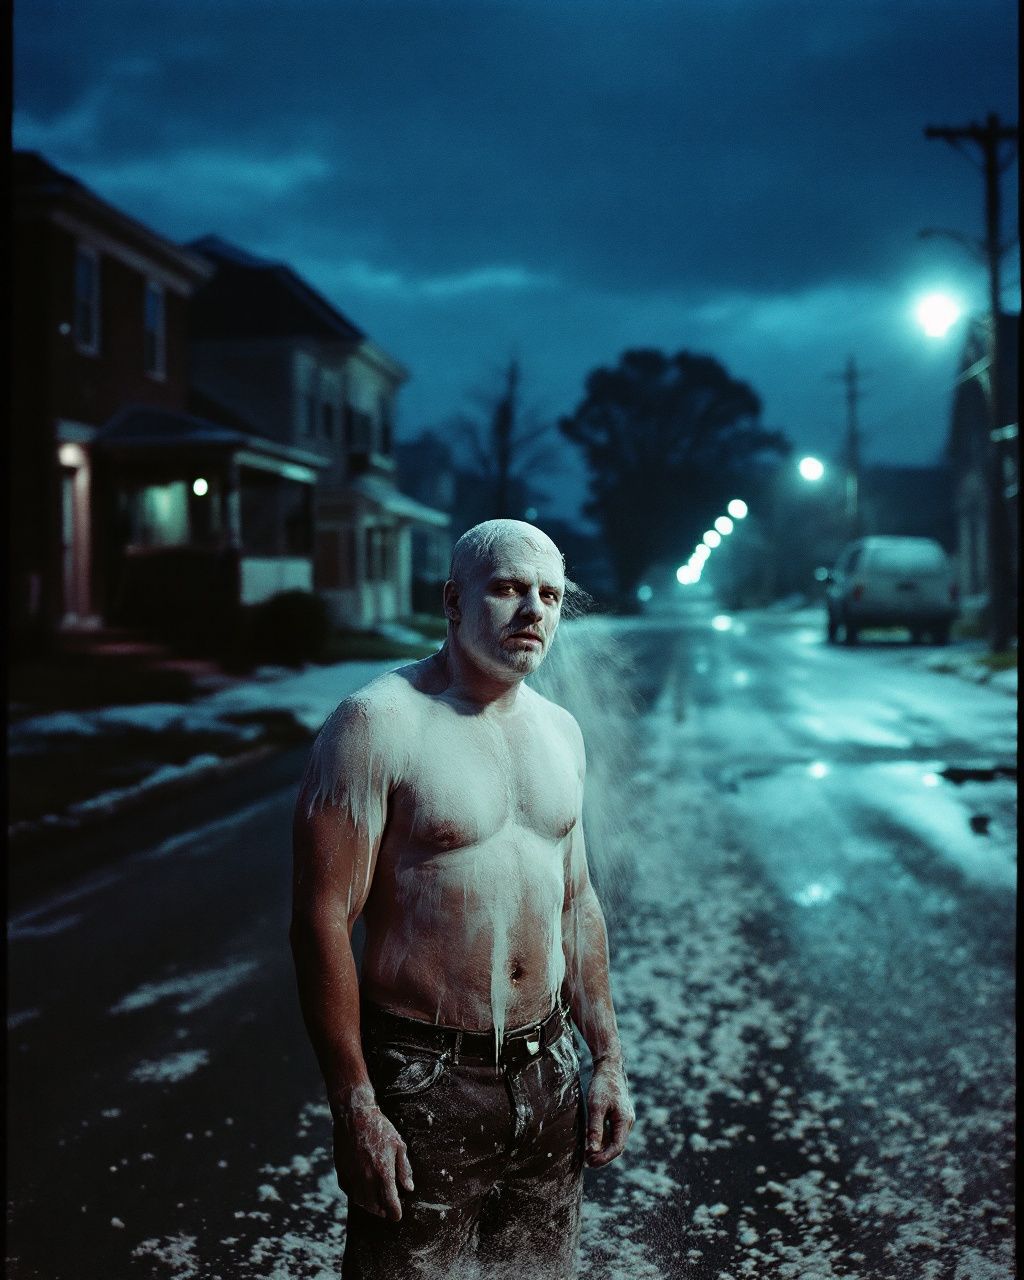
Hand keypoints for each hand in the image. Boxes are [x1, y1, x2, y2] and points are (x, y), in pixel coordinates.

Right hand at [333, 1105, 414, 1220]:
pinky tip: (362, 1191)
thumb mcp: (399, 1145)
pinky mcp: (342, 1171)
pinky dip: (356, 1195)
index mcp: (383, 1172)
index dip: (395, 1213)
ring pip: (360, 1201)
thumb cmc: (380, 1128)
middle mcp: (367, 1178)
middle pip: (374, 1207)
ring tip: (376, 1202)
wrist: (355, 1115)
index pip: (390, 1203)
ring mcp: (352, 1176)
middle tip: (387, 1209)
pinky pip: (348, 1191)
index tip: (398, 1215)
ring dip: (369, 1205)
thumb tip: (409, 1188)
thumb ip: (404, 1169)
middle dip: (382, 1211)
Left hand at [585, 1057, 634, 1167]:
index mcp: (624, 1121)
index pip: (617, 1148)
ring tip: (588, 1155)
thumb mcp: (596, 1106)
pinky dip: (605, 1140)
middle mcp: (627, 1121)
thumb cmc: (602, 1085)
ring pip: (616, 1140)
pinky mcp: (620, 1114)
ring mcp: (625, 1118)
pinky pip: (614, 1132)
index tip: (590, 1163)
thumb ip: (595, 1128)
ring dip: (604, 1149)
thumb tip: (592, 1150)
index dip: (604, 1158)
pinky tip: (594, 1142)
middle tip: (588, 1162)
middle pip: (618, 1146)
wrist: (609, 1067)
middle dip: (604, 1156)